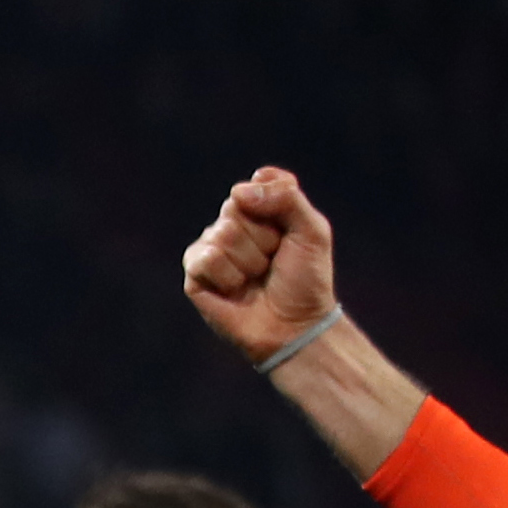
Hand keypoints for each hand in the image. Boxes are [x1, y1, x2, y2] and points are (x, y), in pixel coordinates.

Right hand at [183, 165, 337, 368]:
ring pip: (222, 234)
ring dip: (248, 261)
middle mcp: (234, 224)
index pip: (259, 183)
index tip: (290, 232)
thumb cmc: (305, 278)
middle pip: (236, 207)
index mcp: (262, 208)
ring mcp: (212, 248)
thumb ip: (286, 198)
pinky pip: (205, 259)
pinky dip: (227, 276)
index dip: (277, 207)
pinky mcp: (195, 275)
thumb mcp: (312, 230)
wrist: (293, 325)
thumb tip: (237, 192)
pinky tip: (235, 289)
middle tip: (272, 261)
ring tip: (256, 278)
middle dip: (262, 237)